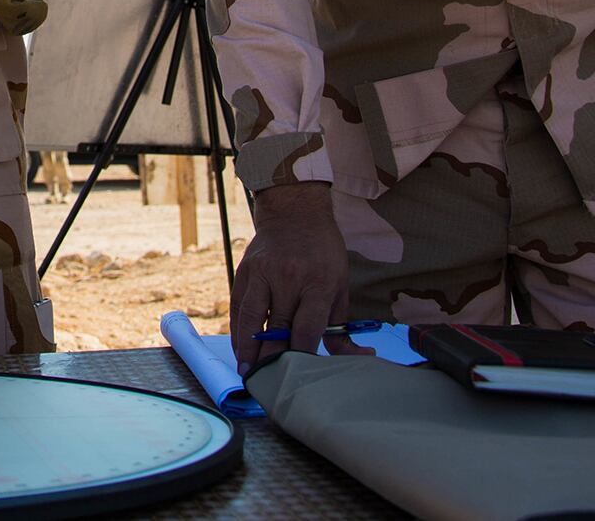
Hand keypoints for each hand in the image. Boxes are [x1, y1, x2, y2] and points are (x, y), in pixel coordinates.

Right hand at [229, 182, 366, 373]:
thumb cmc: (323, 252)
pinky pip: (239, 306)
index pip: (306, 327)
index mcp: (317, 283)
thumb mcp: (339, 285)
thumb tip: (356, 357)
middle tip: (270, 383)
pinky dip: (238, 329)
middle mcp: (288, 278)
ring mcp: (263, 273)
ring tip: (248, 372)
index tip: (297, 375)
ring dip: (249, 349)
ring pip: (253, 319)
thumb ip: (340, 324)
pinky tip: (240, 348)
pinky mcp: (245, 271)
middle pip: (278, 327)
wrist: (294, 212)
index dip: (300, 355)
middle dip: (273, 358)